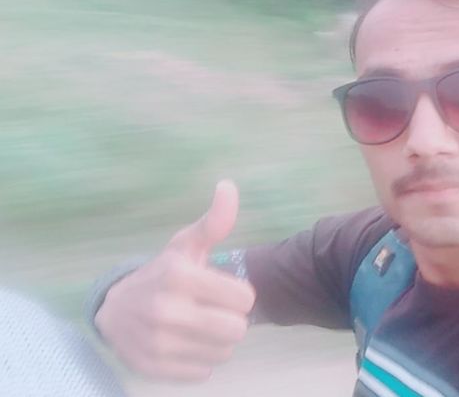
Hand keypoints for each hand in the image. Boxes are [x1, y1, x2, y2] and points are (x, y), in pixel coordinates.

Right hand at [95, 180, 255, 380]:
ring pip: (224, 352)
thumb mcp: (186, 245)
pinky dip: (201, 359)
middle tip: (215, 310)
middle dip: (232, 320)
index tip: (224, 290)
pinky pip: (205, 372)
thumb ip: (214, 221)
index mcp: (179, 275)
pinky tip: (186, 343)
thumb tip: (229, 186)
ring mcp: (158, 344)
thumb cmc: (162, 273)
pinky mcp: (154, 369)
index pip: (244, 298)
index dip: (239, 295)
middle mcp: (166, 311)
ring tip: (199, 325)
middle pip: (237, 329)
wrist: (114, 309)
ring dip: (218, 340)